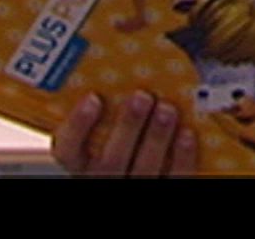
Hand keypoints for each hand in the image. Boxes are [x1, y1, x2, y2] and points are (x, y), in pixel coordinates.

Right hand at [51, 92, 197, 176]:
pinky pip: (174, 178)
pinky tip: (187, 133)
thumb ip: (103, 114)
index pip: (68, 149)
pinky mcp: (164, 188)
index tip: (93, 98)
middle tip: (142, 96)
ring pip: (143, 169)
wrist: (138, 180)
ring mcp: (132, 186)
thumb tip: (118, 67)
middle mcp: (103, 179)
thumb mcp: (100, 135)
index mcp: (82, 164)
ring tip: (167, 108)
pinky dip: (182, 157)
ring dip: (157, 137)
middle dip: (129, 126)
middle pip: (112, 159)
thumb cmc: (118, 144)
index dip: (78, 124)